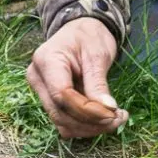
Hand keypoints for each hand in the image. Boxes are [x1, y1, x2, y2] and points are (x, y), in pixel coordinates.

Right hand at [27, 17, 127, 138]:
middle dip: (91, 122)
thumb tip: (108, 110)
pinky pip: (65, 122)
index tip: (113, 113)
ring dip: (89, 128)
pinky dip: (85, 126)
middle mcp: (38, 78)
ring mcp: (42, 92)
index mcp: (46, 60)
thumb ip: (98, 82)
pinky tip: (104, 119)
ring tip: (117, 119)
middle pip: (60, 113)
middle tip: (120, 119)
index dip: (87, 110)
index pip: (62, 94)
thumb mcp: (97, 54)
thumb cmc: (89, 36)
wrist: (81, 30)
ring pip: (62, 123)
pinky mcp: (51, 101)